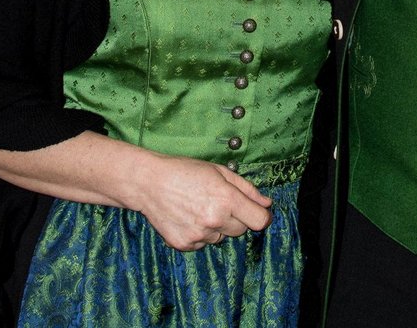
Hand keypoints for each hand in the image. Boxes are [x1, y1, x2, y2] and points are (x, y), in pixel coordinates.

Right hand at [128, 153, 272, 251]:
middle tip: (219, 203)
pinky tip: (187, 217)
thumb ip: (247, 189)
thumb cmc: (185, 171)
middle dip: (236, 218)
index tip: (259, 213)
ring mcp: (199, 235)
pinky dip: (199, 233)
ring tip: (198, 208)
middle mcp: (214, 220)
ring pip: (221, 237)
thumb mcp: (219, 171)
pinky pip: (202, 243)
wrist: (149, 183)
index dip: (262, 217)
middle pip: (241, 230)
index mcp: (226, 199)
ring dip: (216, 226)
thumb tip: (267, 204)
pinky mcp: (184, 245)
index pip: (259, 221)